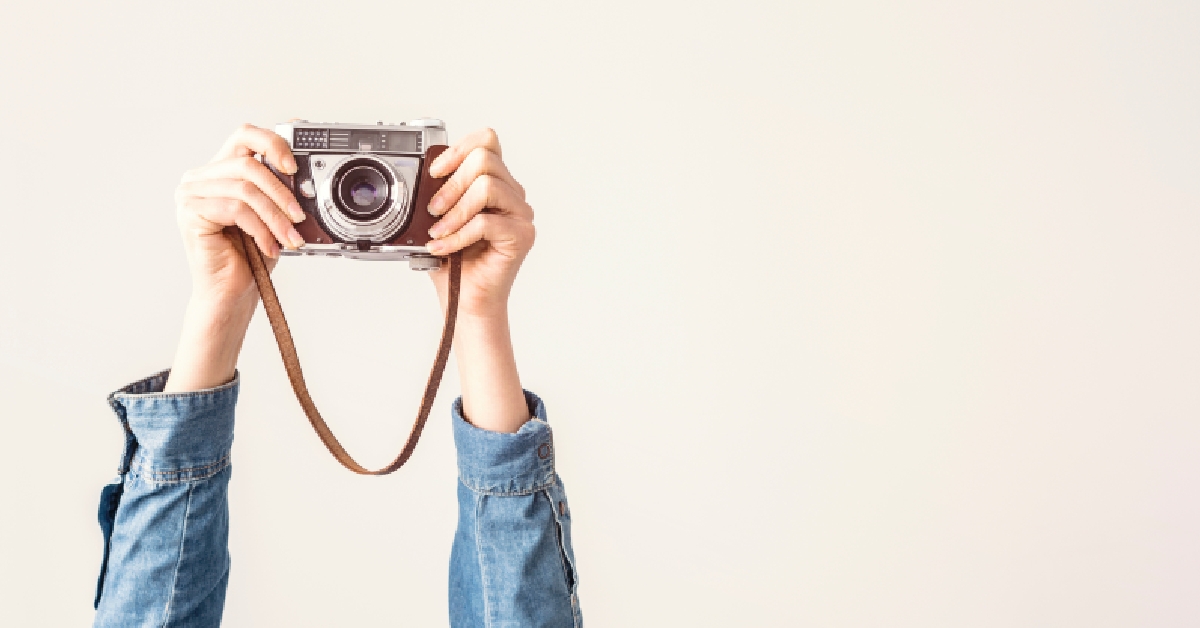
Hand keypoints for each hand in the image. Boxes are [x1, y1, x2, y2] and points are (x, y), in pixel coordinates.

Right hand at [165, 124, 304, 391]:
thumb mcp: (274, 214)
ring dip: (276, 215)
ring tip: (290, 238)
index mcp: (220, 170)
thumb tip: (303, 169)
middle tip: (300, 216)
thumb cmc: (251, 255)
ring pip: (245, 188)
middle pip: (248, 163)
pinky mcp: (190, 212)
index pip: (245, 134)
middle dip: (282, 192)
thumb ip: (282, 188)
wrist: (231, 293)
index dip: (272, 142)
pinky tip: (270, 246)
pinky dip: (260, 229)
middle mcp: (200, 177)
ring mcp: (190, 193)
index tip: (294, 165)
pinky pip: (236, 209)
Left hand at [424, 129, 535, 431]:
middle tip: (432, 210)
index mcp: (496, 183)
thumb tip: (420, 176)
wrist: (466, 301)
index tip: (434, 172)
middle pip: (486, 159)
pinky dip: (459, 234)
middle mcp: (513, 195)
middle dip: (450, 184)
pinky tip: (445, 247)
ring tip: (439, 230)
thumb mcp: (438, 218)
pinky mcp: (521, 236)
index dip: (457, 149)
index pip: (487, 141)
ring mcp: (521, 215)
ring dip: (455, 208)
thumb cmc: (455, 263)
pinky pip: (487, 221)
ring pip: (488, 186)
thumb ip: (437, 192)